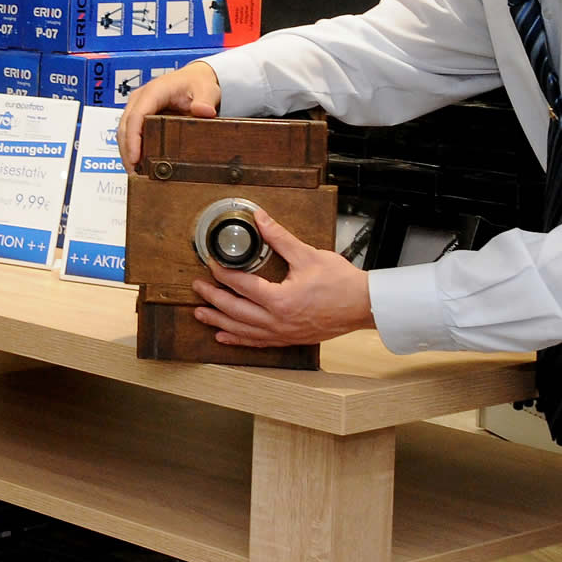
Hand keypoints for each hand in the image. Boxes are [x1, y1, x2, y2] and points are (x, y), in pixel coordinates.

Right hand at [117, 60, 220, 169]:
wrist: (196, 79)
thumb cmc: (198, 83)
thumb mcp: (206, 90)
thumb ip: (205, 101)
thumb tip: (203, 111)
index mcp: (153, 91)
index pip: (136, 116)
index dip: (133, 139)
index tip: (135, 159)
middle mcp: (140, 98)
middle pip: (125, 126)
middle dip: (127, 150)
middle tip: (134, 173)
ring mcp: (137, 106)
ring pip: (124, 131)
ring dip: (126, 151)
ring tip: (135, 173)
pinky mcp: (139, 115)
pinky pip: (130, 132)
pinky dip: (131, 148)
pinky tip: (137, 164)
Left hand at [191, 207, 373, 347]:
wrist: (365, 306)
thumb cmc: (341, 283)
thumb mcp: (308, 255)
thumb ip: (280, 237)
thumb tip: (261, 219)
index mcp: (281, 300)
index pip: (242, 285)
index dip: (222, 274)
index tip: (211, 264)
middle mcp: (278, 321)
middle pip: (235, 311)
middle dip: (212, 298)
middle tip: (197, 287)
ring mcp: (283, 333)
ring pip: (243, 330)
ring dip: (219, 322)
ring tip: (200, 314)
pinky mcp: (289, 338)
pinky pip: (258, 342)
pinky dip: (239, 340)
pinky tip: (224, 337)